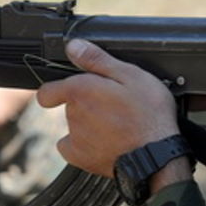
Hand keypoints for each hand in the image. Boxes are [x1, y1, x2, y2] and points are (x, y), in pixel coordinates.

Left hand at [36, 39, 178, 176]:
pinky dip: (85, 146)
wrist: (156, 154)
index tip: (69, 90)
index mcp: (81, 90)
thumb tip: (74, 47)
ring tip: (118, 124)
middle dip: (89, 103)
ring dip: (91, 123)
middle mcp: (73, 113)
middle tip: (115, 105)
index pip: (49, 90)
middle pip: (72, 105)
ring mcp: (76, 137)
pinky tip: (104, 141)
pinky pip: (74, 148)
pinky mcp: (82, 158)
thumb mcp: (130, 75)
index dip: (57, 89)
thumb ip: (97, 60)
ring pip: (77, 125)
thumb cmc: (148, 114)